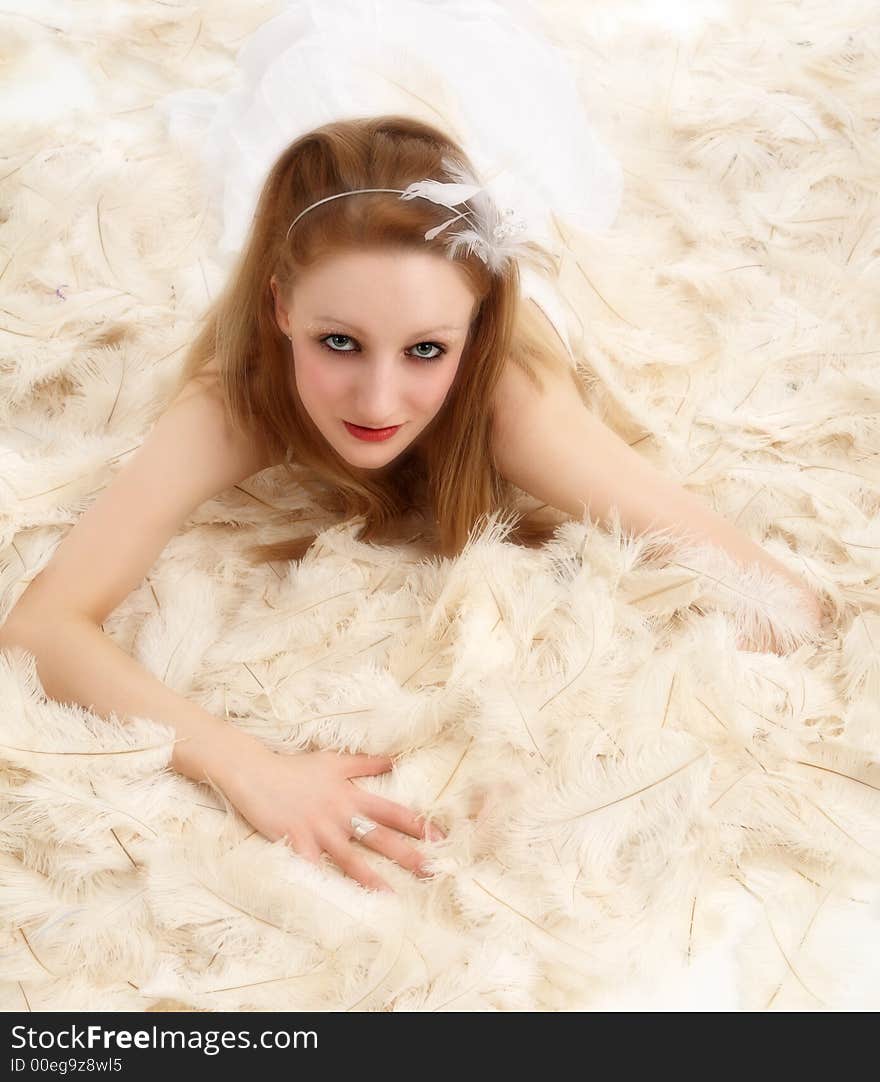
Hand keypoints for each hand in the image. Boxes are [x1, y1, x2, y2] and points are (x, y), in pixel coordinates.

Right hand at [213, 744, 444, 892]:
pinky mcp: (295, 842)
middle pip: (379, 837)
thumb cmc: (296, 767)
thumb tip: (395, 759)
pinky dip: (322, 886)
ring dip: (372, 878)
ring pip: (350, 858)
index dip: (418, 824)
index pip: (392, 811)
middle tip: (434, 871)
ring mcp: (318, 830)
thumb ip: (366, 763)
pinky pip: (311, 869)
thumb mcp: (334, 761)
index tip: (442, 838)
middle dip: (408, 854)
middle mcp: (340, 814)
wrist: (256, 771)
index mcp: (351, 795)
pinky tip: (333, 905)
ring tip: (392, 896)